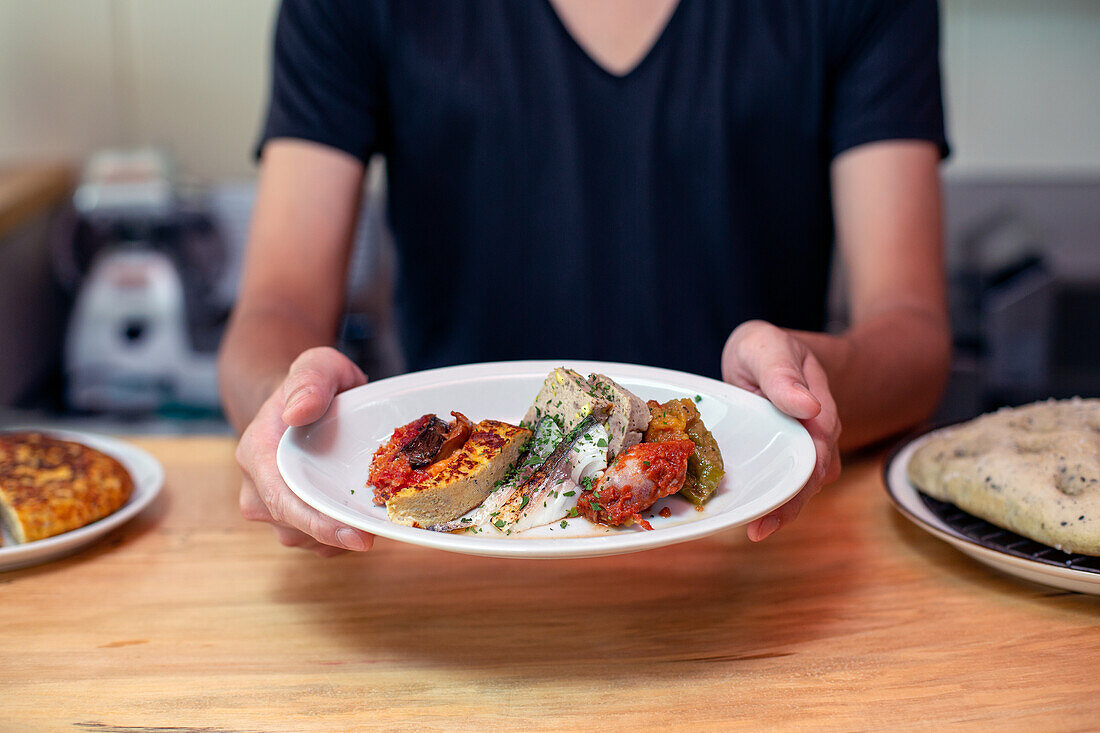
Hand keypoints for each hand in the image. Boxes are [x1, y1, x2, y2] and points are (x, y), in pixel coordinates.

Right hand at [235, 347, 374, 555]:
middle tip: (379, 534)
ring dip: (342, 535)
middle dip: (337, 535)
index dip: (318, 524)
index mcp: (257, 454)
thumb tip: (297, 413)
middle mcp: (257, 489)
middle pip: (297, 526)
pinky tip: (365, 515)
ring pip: (310, 539)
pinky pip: (319, 541)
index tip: (356, 537)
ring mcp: (272, 509)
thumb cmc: (313, 385)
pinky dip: (344, 534)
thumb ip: (310, 380)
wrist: (300, 404)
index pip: (281, 500)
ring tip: (376, 514)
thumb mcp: (317, 366)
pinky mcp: (292, 522)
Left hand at [721, 320, 842, 540]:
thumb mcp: (767, 348)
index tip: (782, 502)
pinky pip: (777, 482)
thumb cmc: (765, 349)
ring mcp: (800, 450)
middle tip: (759, 529)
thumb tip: (809, 407)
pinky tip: (745, 514)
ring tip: (754, 529)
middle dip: (788, 506)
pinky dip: (765, 498)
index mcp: (818, 411)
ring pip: (797, 486)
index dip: (802, 480)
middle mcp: (815, 436)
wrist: (762, 354)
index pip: (817, 451)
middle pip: (809, 478)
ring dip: (779, 509)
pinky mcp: (781, 459)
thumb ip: (782, 373)